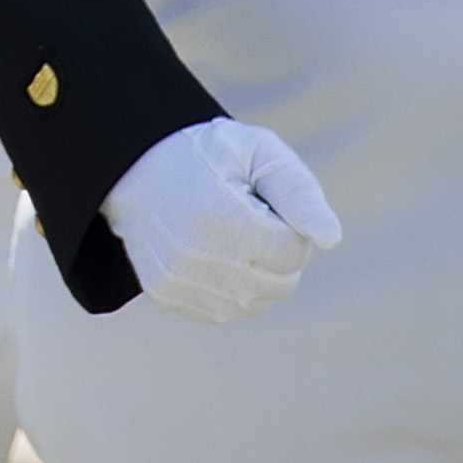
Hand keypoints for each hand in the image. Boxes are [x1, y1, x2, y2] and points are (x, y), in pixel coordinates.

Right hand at [100, 117, 341, 324]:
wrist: (131, 166)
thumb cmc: (206, 155)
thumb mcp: (258, 151)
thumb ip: (300, 193)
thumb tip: (330, 240)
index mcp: (225, 218)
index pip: (294, 253)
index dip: (287, 226)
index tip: (260, 202)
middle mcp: (198, 257)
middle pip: (280, 284)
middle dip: (275, 253)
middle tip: (245, 218)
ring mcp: (179, 282)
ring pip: (255, 302)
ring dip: (254, 274)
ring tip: (224, 236)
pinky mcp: (166, 296)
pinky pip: (224, 311)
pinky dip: (227, 288)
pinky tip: (208, 255)